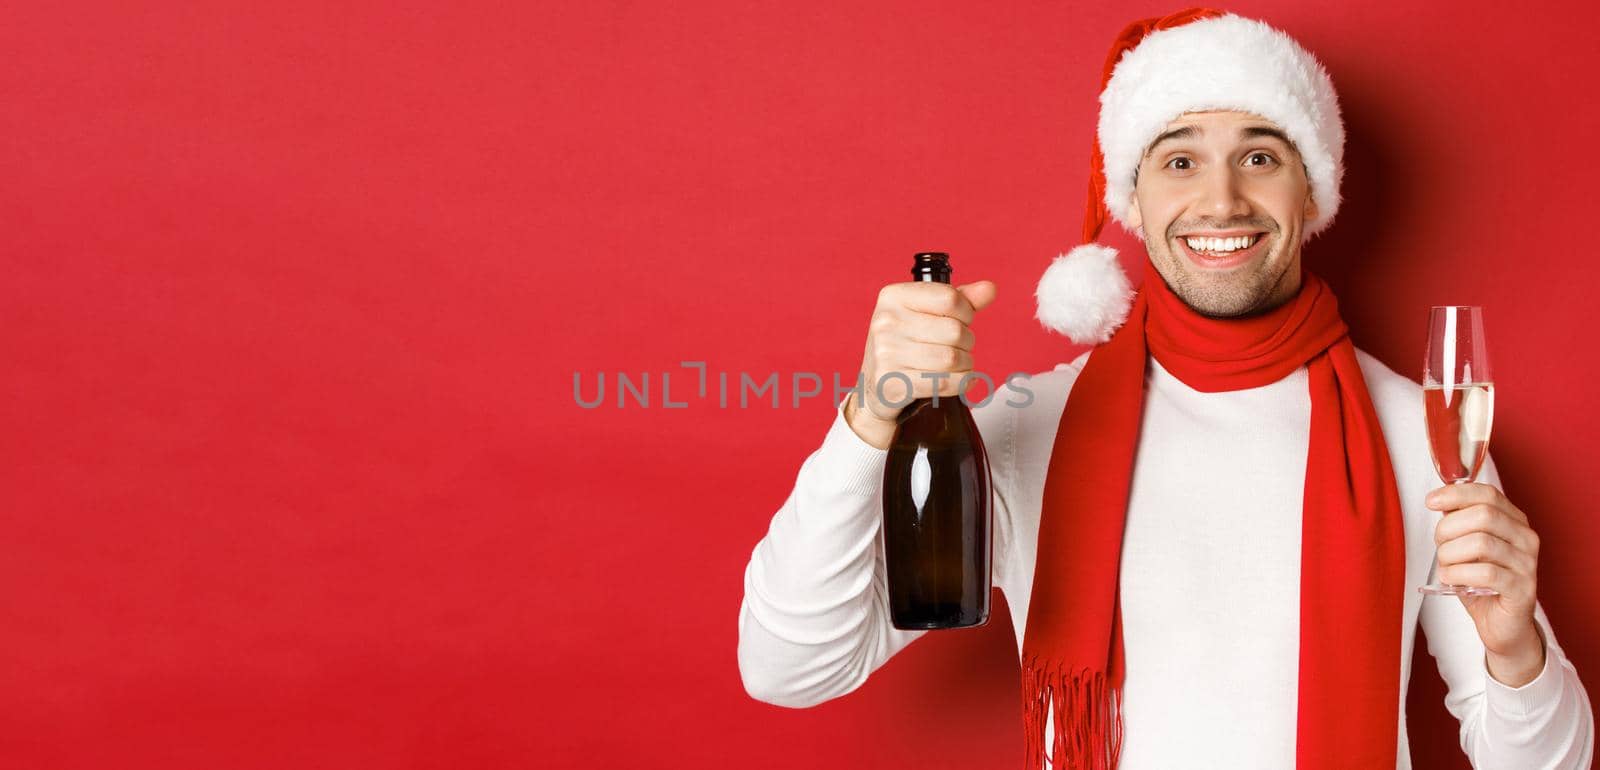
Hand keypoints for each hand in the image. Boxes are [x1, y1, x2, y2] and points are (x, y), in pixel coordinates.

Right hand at [843, 279, 996, 448]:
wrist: (875, 386)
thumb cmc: (906, 343)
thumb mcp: (926, 313)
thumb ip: (960, 299)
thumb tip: (990, 289)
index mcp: (893, 296)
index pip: (949, 298)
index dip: (967, 312)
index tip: (962, 320)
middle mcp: (886, 322)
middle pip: (954, 330)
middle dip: (967, 342)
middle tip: (959, 347)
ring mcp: (886, 354)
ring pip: (952, 358)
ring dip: (965, 364)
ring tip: (958, 364)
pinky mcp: (893, 383)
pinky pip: (944, 383)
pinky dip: (961, 383)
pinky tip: (959, 380)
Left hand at [1427, 482, 1546, 684]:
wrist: (1501, 624)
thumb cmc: (1480, 583)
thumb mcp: (1466, 547)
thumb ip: (1458, 524)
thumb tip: (1440, 502)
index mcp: (1514, 521)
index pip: (1487, 494)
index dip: (1456, 494)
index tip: (1431, 502)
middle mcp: (1526, 538)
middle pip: (1483, 515)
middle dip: (1449, 528)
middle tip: (1440, 545)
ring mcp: (1528, 563)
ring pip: (1482, 543)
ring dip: (1451, 554)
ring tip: (1445, 566)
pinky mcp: (1523, 589)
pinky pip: (1486, 573)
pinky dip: (1459, 574)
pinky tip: (1451, 579)